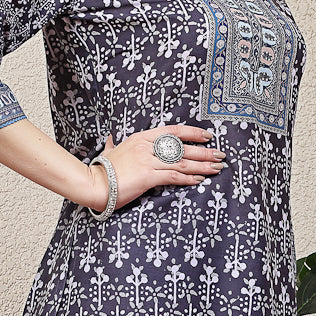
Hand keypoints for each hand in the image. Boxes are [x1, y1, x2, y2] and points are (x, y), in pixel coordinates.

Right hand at [90, 125, 226, 211]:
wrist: (94, 183)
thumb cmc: (102, 169)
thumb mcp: (109, 152)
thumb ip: (113, 144)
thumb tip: (110, 138)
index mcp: (141, 138)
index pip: (173, 131)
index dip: (193, 133)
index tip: (208, 137)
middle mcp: (147, 147)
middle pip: (182, 147)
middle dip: (204, 151)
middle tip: (220, 155)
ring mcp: (148, 161)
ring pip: (182, 162)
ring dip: (202, 166)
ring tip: (217, 168)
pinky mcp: (148, 176)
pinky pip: (174, 176)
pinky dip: (189, 178)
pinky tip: (199, 180)